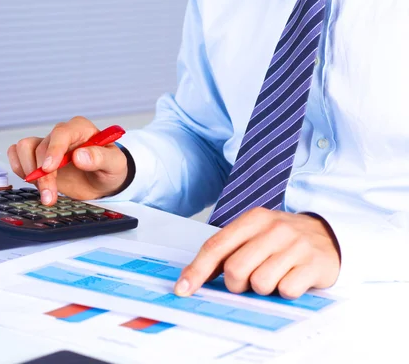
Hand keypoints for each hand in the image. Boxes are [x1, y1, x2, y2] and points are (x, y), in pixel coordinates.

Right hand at [8, 116, 128, 205]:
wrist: (102, 182)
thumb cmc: (109, 169)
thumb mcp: (115, 165)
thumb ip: (101, 158)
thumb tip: (80, 156)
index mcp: (80, 129)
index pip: (61, 133)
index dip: (53, 150)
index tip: (49, 168)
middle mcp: (61, 134)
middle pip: (41, 147)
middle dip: (43, 175)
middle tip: (50, 196)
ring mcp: (47, 145)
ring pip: (24, 148)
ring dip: (29, 172)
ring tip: (44, 192)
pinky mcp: (36, 157)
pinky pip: (16, 153)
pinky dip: (19, 168)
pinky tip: (33, 183)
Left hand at [174, 208, 340, 298]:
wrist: (328, 236)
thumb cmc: (282, 240)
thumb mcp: (255, 235)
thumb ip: (228, 251)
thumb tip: (194, 278)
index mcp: (253, 219)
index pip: (216, 246)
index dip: (196, 271)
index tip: (183, 289)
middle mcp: (274, 229)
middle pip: (235, 269)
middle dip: (237, 284)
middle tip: (248, 281)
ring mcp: (296, 245)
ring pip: (260, 283)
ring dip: (263, 288)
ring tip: (274, 276)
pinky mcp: (314, 264)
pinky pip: (286, 290)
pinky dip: (285, 291)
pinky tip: (292, 278)